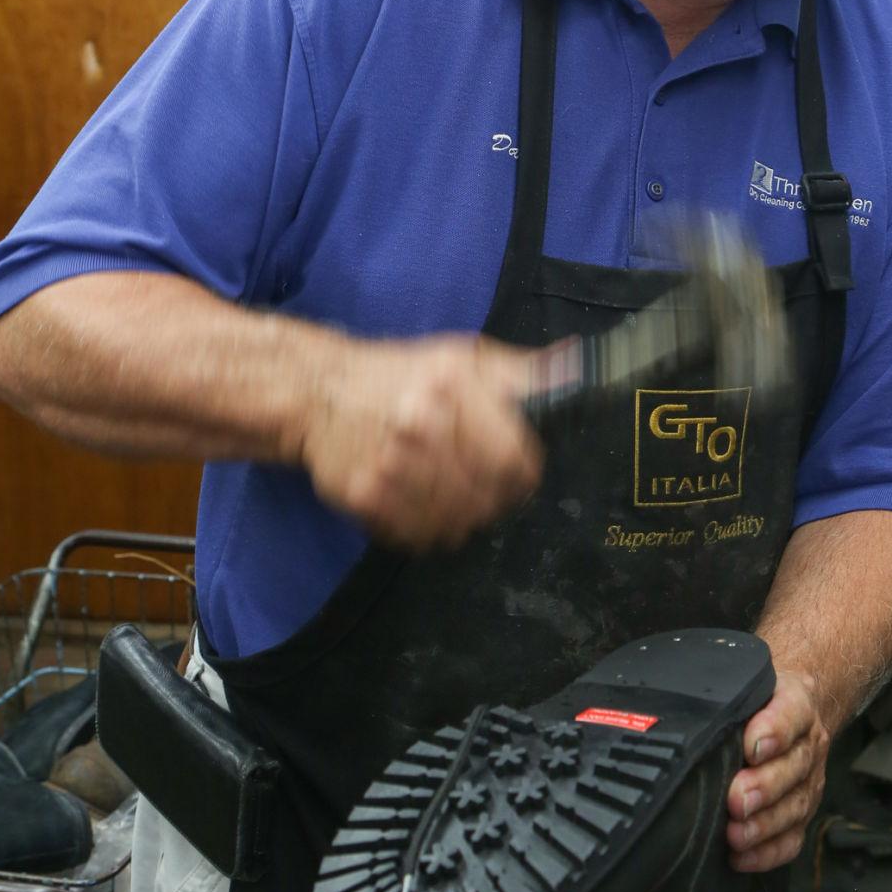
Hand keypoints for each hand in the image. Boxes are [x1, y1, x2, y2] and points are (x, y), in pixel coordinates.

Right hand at [297, 332, 542, 549]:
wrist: (317, 390)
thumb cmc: (398, 373)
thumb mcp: (461, 356)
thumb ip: (521, 371)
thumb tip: (575, 368)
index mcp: (450, 386)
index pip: (512, 457)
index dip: (524, 476)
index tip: (520, 477)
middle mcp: (420, 425)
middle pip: (486, 496)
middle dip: (495, 499)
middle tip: (486, 490)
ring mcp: (390, 464)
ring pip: (455, 522)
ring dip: (464, 518)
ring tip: (454, 497)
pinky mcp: (365, 496)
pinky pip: (418, 535)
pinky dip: (430, 531)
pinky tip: (426, 507)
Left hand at [725, 670, 829, 872]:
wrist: (794, 707)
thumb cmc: (759, 699)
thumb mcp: (748, 683)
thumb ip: (728, 696)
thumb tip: (691, 715)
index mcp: (797, 703)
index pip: (791, 713)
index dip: (773, 732)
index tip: (750, 748)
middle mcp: (808, 743)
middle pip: (794, 766)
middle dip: (764, 787)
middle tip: (736, 799)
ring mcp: (808, 781)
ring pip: (795, 806)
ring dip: (764, 825)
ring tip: (735, 835)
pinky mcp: (802, 812)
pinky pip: (792, 838)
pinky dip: (767, 852)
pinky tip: (740, 857)